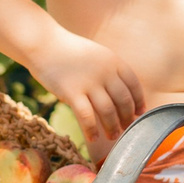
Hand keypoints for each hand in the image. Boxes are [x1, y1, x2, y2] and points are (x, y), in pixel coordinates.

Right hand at [28, 29, 144, 152]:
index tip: (139, 113)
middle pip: (124, 101)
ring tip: (113, 136)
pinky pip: (86, 116)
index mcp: (113, 61)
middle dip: (127, 118)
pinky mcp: (72, 92)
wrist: (43, 44)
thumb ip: (109, 72)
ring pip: (108, 111)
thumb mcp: (96, 56)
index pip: (133, 85)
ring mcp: (89, 82)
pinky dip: (92, 130)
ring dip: (112, 127)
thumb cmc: (69, 52)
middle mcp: (105, 72)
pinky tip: (93, 138)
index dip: (139, 102)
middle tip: (126, 129)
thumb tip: (119, 98)